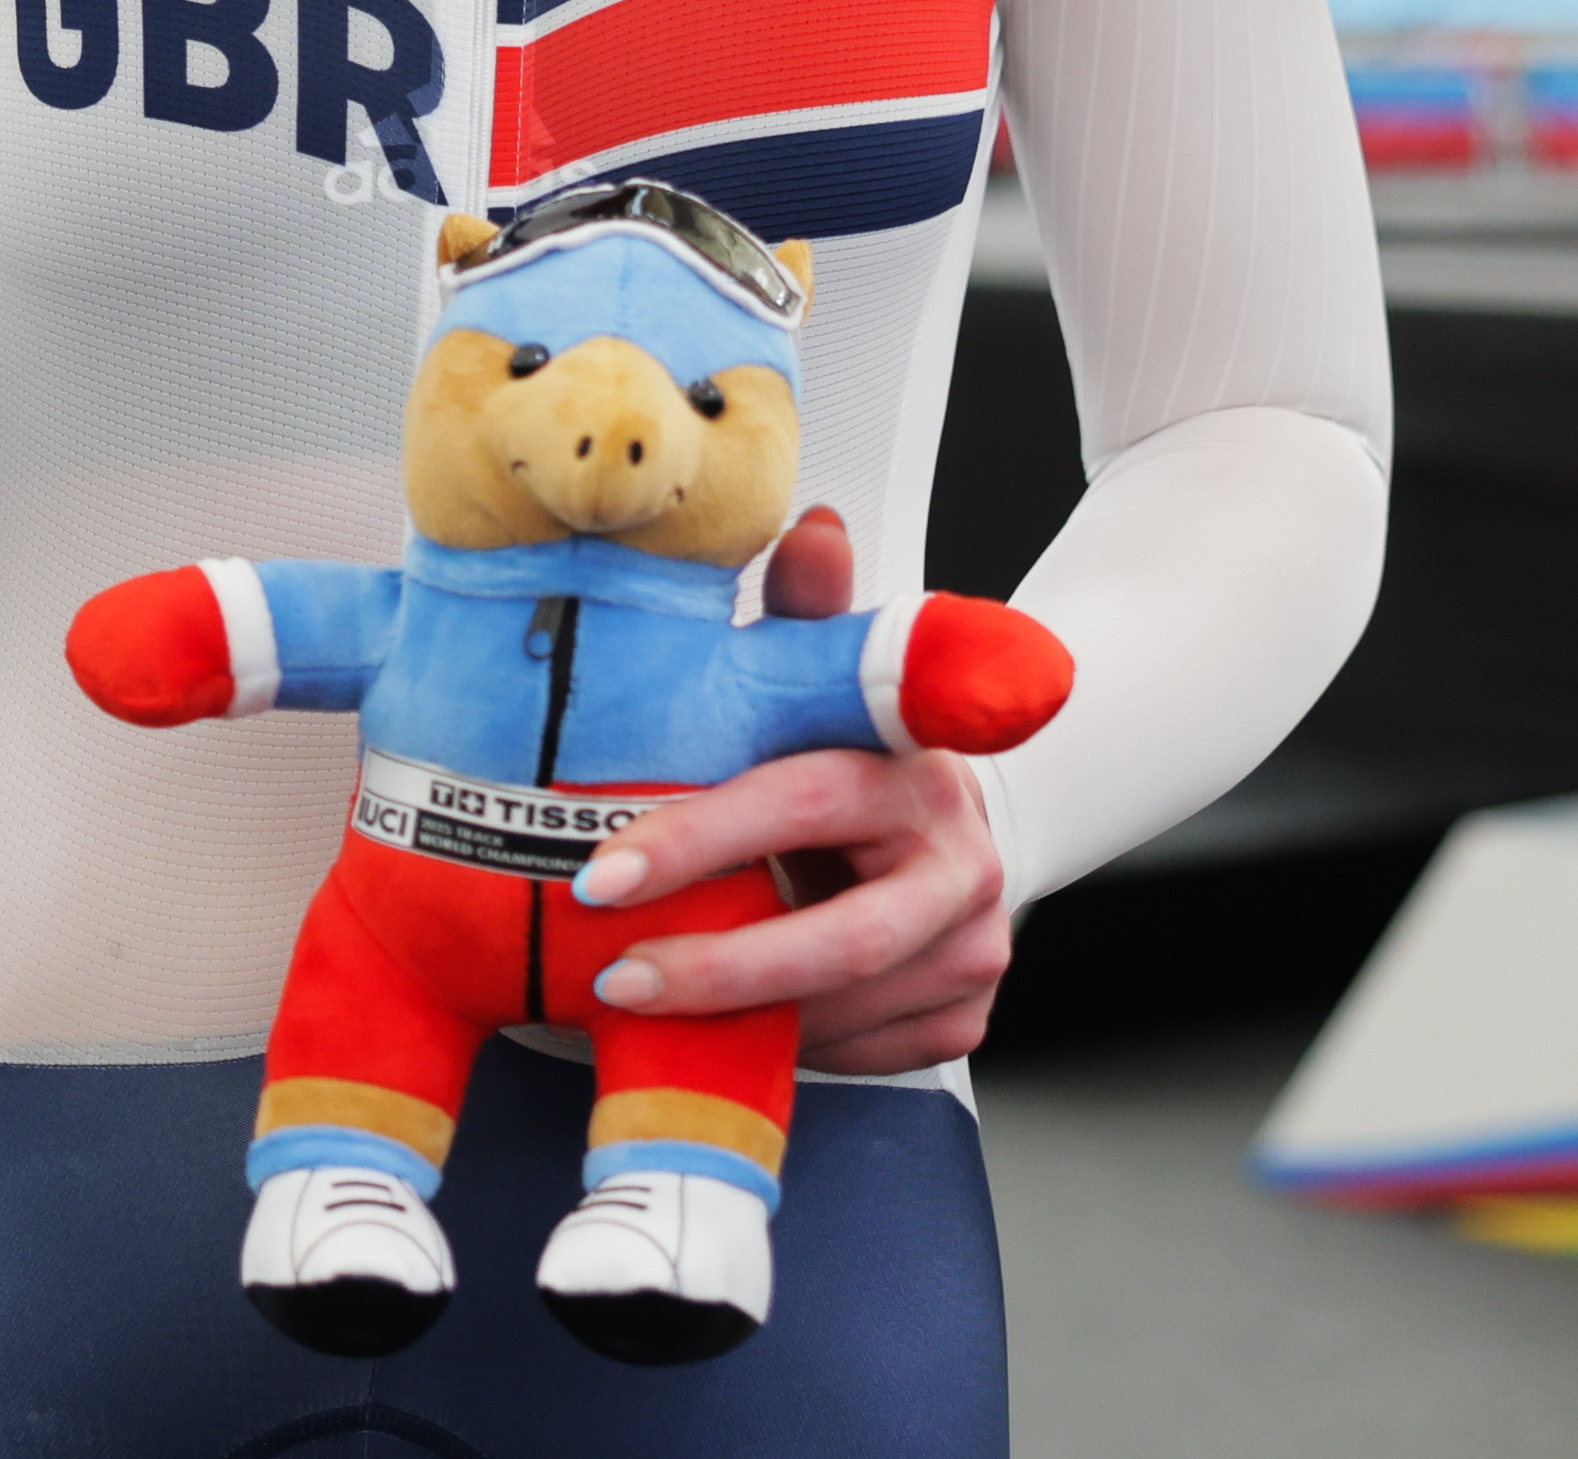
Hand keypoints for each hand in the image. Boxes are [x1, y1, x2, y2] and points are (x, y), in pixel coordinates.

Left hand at [562, 508, 1016, 1075]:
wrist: (932, 823)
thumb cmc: (837, 751)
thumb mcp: (810, 678)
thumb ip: (806, 612)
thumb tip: (814, 526)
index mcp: (915, 764)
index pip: (803, 800)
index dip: (700, 839)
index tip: (602, 874)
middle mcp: (963, 858)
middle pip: (842, 937)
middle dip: (718, 967)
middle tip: (614, 978)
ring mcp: (975, 943)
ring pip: (848, 1007)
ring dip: (742, 1018)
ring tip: (648, 1004)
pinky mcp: (966, 1012)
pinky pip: (868, 1052)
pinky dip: (791, 1046)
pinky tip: (732, 1028)